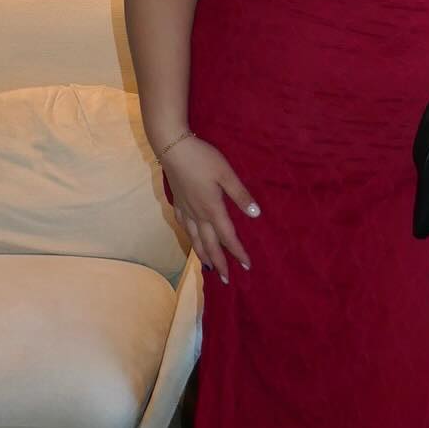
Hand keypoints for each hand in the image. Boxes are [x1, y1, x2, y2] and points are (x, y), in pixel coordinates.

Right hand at [160, 135, 259, 285]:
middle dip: (219, 263)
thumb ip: (240, 195)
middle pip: (209, 245)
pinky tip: (192, 239)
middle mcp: (198, 214)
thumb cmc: (202, 158)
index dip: (238, 252)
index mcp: (212, 208)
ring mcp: (186, 209)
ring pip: (194, 239)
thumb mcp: (226, 174)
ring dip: (203, 255)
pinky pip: (185, 227)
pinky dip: (190, 238)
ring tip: (209, 268)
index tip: (247, 266)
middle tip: (227, 280)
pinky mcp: (178, 202)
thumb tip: (256, 214)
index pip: (228, 237)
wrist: (172, 148)